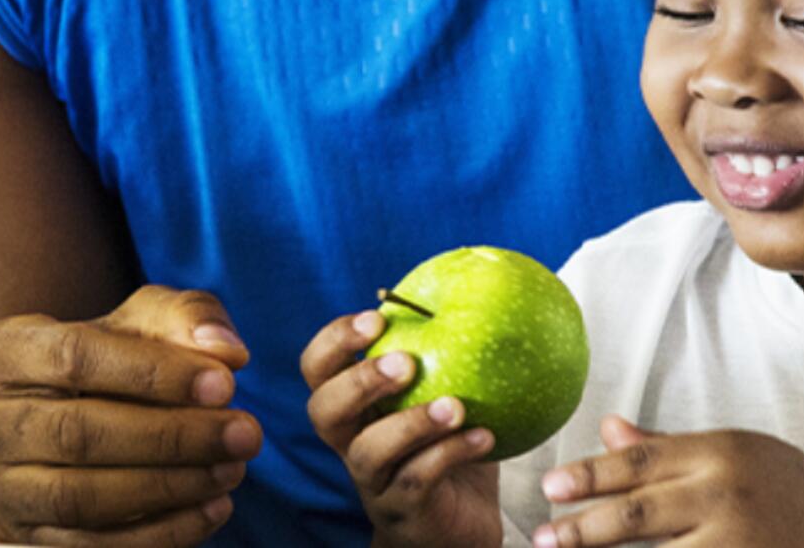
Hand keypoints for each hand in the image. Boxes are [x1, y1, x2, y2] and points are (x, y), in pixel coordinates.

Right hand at [0, 285, 263, 546]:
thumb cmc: (119, 349)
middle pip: (80, 434)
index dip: (155, 374)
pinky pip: (89, 547)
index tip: (226, 383)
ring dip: (169, 488)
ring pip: (81, 498)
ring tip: (233, 470)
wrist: (79, 402)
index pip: (77, 358)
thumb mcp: (151, 316)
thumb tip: (226, 352)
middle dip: (174, 437)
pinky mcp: (25, 534)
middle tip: (246, 434)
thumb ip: (190, 319)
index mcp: (6, 350)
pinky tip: (213, 508)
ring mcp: (1, 485)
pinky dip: (158, 534)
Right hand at [301, 310, 500, 547]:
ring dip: (411, 423)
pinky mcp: (402, 513)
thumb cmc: (451, 448)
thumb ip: (449, 350)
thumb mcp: (447, 392)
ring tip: (456, 404)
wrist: (459, 528)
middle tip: (406, 362)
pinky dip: (450, 454)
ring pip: (369, 451)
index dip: (335, 341)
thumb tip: (481, 281)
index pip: (318, 368)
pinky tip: (485, 436)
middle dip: (359, 381)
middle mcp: (352, 443)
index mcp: (354, 406)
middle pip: (323, 410)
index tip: (377, 317)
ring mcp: (373, 482)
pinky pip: (417, 481)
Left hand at [531, 415, 803, 547]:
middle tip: (542, 537)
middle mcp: (726, 496)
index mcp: (719, 453)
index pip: (640, 462)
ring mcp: (740, 544)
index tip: (550, 486)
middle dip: (583, 529)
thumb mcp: (732, 452)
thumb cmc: (788, 486)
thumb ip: (666, 447)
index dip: (591, 474)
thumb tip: (607, 429)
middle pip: (639, 516)